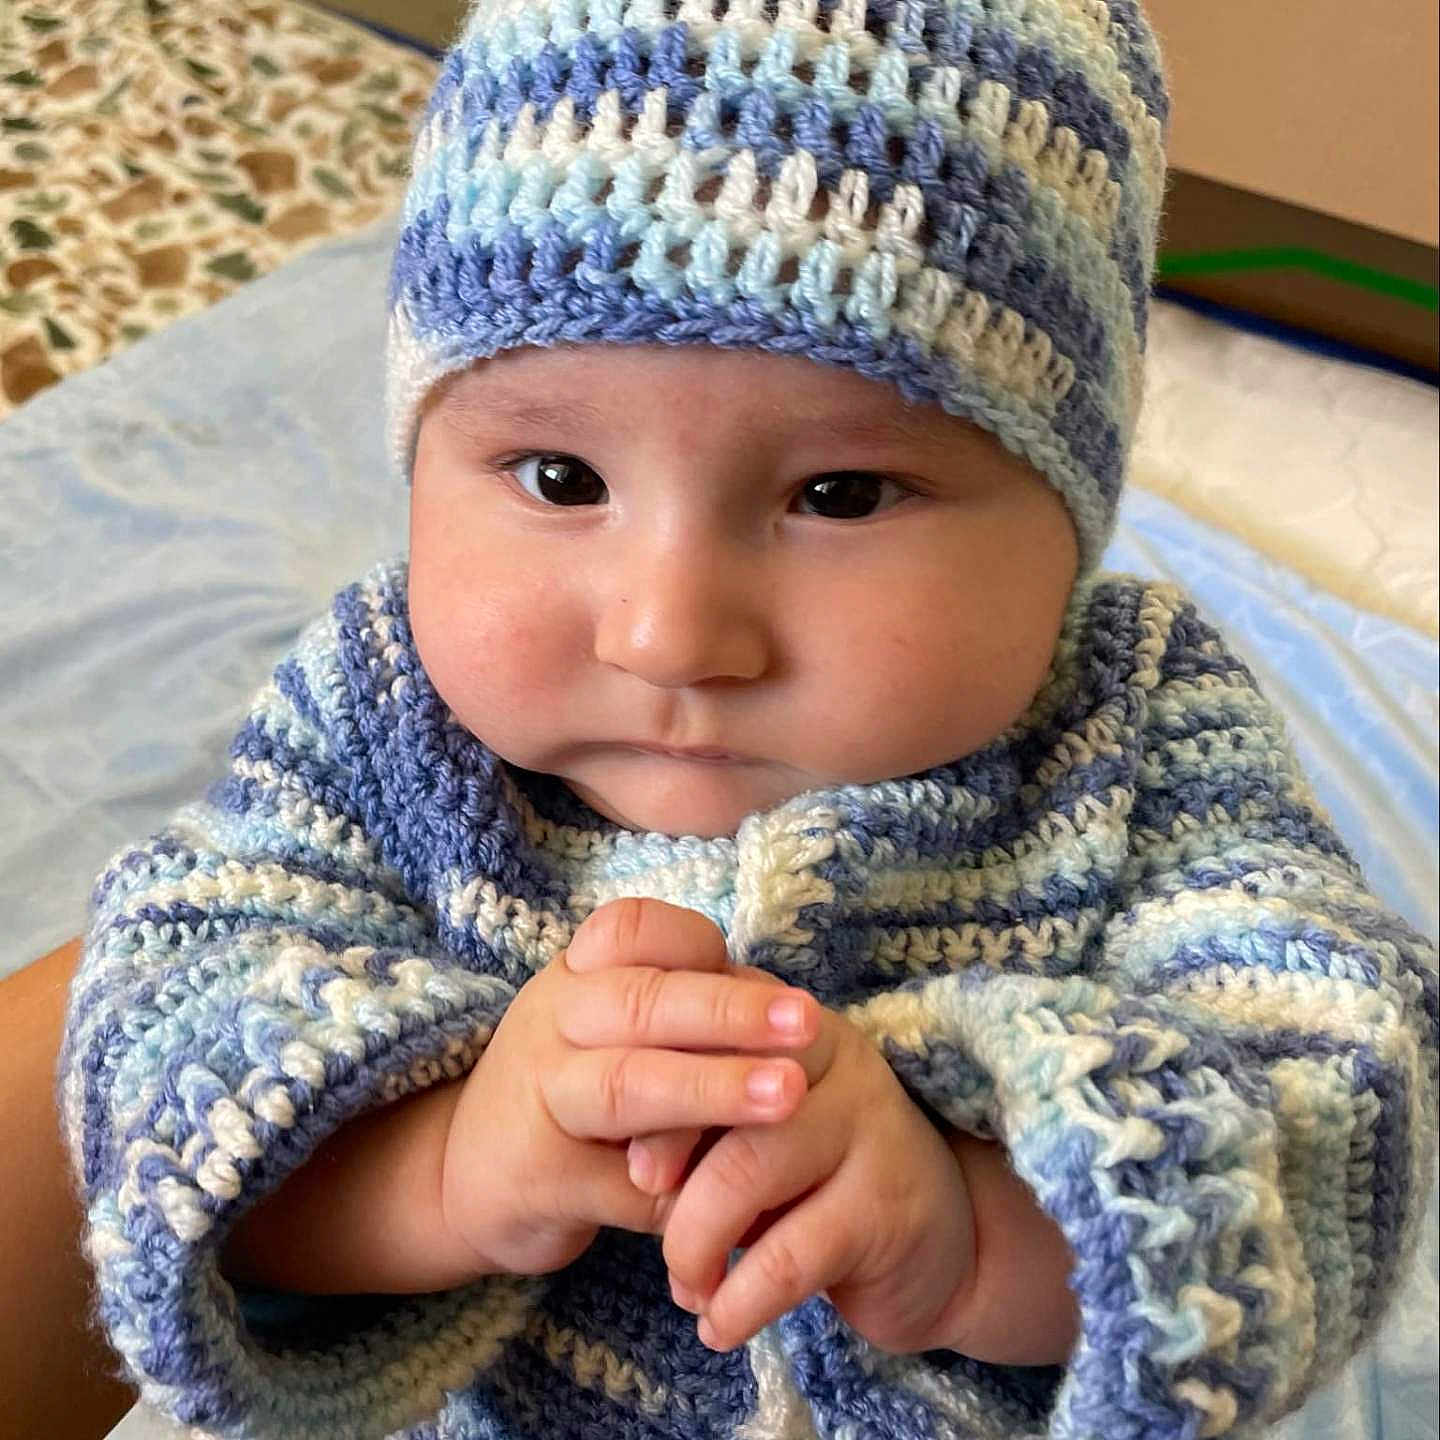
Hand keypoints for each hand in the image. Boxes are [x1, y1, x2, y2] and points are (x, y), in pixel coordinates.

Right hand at [437, 898, 820, 1277]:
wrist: (463, 1177)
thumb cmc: (568, 1089)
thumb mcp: (609, 1033)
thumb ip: (683, 1020)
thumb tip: (789, 1023)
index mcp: (576, 977)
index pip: (631, 931)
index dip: (697, 946)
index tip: (762, 973)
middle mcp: (551, 1023)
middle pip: (641, 1003)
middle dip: (730, 1012)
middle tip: (809, 1024)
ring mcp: (537, 1099)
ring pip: (627, 1085)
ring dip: (711, 1089)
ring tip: (788, 1096)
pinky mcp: (536, 1179)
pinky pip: (621, 1187)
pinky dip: (683, 1198)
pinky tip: (737, 1207)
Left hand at [658, 1005, 978, 1354]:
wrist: (944, 1239)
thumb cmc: (819, 1177)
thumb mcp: (754, 1132)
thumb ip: (698, 1121)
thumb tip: (622, 1161)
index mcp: (787, 1022)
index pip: (705, 1026)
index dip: (653, 1082)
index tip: (625, 1148)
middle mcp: (832, 1055)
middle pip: (725, 1088)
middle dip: (667, 1152)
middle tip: (639, 1202)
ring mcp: (867, 1126)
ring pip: (747, 1169)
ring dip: (693, 1240)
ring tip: (686, 1284)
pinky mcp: (887, 1206)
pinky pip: (788, 1255)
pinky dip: (738, 1301)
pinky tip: (719, 1325)